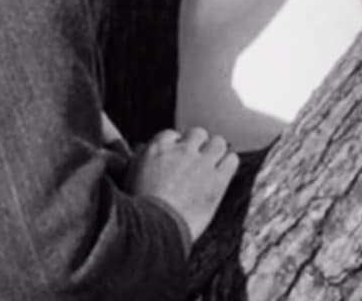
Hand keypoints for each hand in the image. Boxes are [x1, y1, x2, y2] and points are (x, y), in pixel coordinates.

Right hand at [127, 127, 237, 242]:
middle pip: (197, 133)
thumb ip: (139, 159)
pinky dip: (229, 164)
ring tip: (213, 163)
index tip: (175, 156)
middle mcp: (182, 151)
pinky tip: (224, 173)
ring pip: (218, 142)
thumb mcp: (130, 177)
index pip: (172, 134)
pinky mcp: (218, 181)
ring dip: (216, 151)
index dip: (176, 146)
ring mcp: (202, 164)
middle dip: (198, 144)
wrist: (155, 229)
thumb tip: (141, 148)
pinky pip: (232, 161)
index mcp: (158, 148)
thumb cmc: (138, 209)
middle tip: (196, 159)